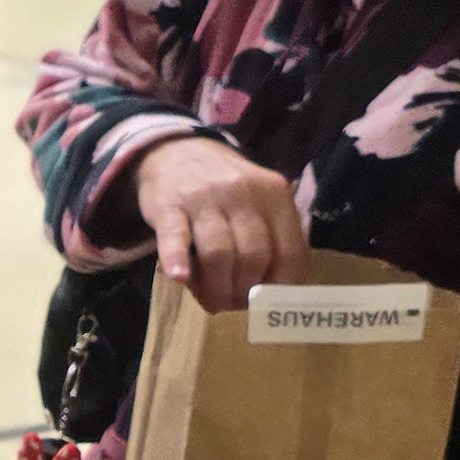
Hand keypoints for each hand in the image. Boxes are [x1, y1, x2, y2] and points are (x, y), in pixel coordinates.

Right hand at [128, 135, 308, 310]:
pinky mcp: (169, 205)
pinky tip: (179, 278)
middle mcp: (243, 192)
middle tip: (236, 307)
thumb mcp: (260, 198)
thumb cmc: (224, 187)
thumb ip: (274, 233)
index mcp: (275, 193)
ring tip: (214, 303)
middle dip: (246, 291)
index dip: (279, 286)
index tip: (266, 303)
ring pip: (219, 252)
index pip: (290, 251)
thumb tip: (279, 290)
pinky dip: (177, 260)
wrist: (176, 151)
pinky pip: (176, 237)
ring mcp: (205, 197)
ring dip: (217, 287)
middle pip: (254, 255)